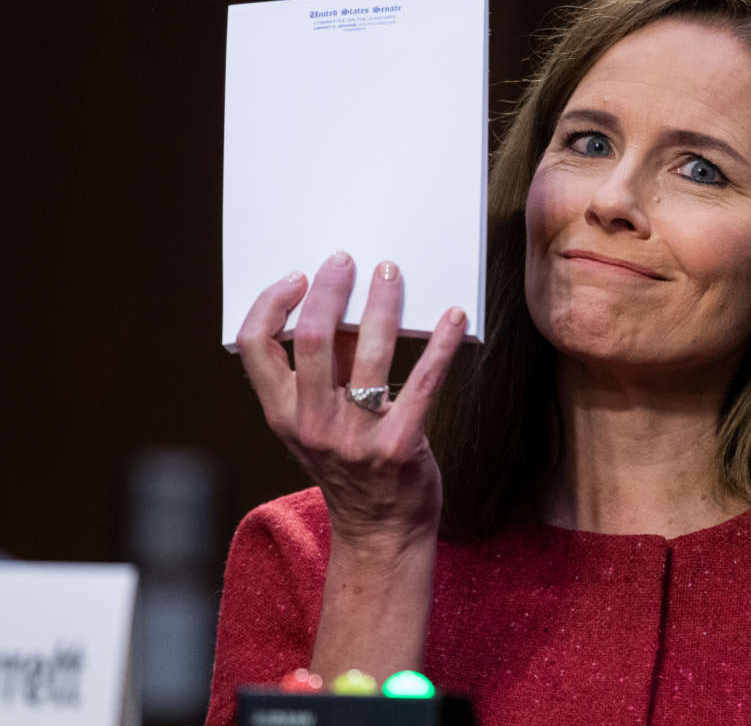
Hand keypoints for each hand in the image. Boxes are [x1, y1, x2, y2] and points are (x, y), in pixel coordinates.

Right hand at [236, 251, 466, 550]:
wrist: (382, 531)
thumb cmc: (352, 465)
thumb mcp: (319, 423)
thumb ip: (324, 371)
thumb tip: (338, 304)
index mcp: (283, 414)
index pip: (255, 346)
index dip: (272, 303)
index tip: (298, 276)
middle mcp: (312, 425)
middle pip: (312, 339)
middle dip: (330, 290)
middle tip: (348, 261)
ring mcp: (355, 438)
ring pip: (367, 353)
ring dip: (382, 304)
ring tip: (391, 274)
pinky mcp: (400, 446)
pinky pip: (423, 382)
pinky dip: (440, 343)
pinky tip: (453, 316)